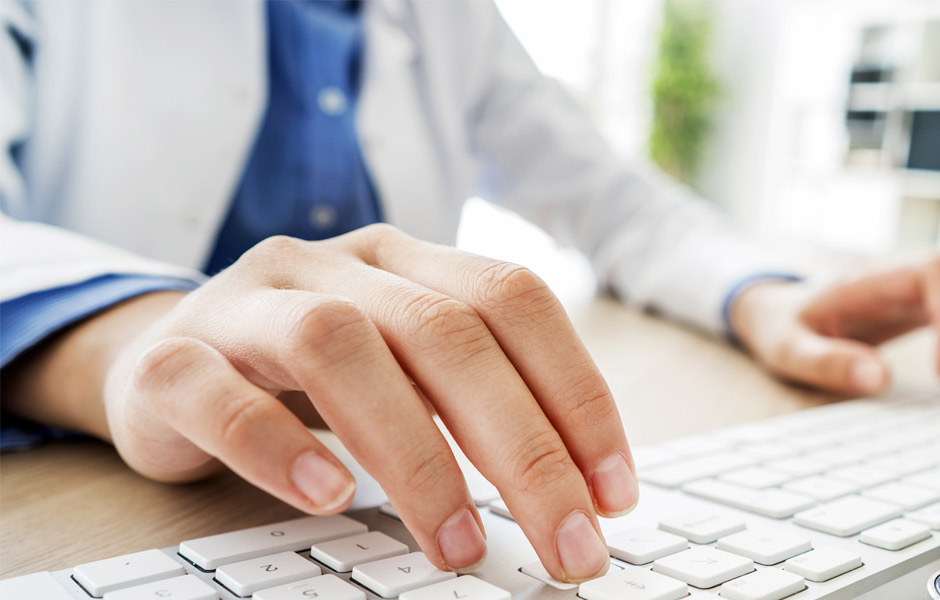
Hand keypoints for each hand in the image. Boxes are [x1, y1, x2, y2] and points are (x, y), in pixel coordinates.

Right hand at [5, 225, 636, 581]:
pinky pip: (217, 392)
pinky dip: (277, 446)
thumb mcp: (401, 366)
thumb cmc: (307, 374)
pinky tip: (326, 498)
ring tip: (461, 542)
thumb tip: (573, 487)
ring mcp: (247, 303)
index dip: (575, 390)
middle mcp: (331, 266)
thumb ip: (468, 400)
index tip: (614, 490)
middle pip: (444, 331)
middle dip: (523, 446)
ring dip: (415, 454)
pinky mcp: (173, 358)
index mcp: (402, 261)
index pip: (512, 298)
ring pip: (338, 345)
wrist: (169, 357)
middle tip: (567, 544)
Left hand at [729, 255, 939, 393]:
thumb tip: (877, 377)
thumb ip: (826, 361)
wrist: (784, 314)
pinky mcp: (935, 308)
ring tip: (939, 389)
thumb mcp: (787, 349)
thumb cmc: (784, 330)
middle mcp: (905, 277)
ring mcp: (925, 291)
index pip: (932, 272)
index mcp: (869, 281)